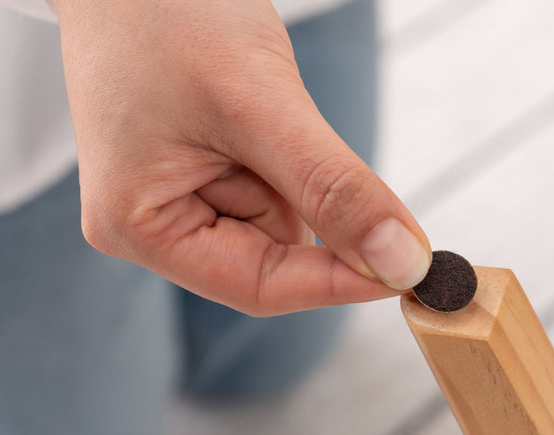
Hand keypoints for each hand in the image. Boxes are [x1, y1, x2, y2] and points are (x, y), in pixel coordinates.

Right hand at [53, 0, 430, 314]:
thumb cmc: (168, 13)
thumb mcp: (259, 105)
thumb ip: (333, 189)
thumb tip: (401, 264)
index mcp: (140, 226)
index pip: (261, 287)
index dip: (342, 282)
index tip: (412, 270)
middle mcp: (158, 226)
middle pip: (275, 257)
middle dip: (313, 205)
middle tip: (310, 138)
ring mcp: (184, 199)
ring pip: (286, 220)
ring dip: (303, 172)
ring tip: (256, 100)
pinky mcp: (210, 174)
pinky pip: (280, 187)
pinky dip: (295, 156)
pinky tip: (259, 105)